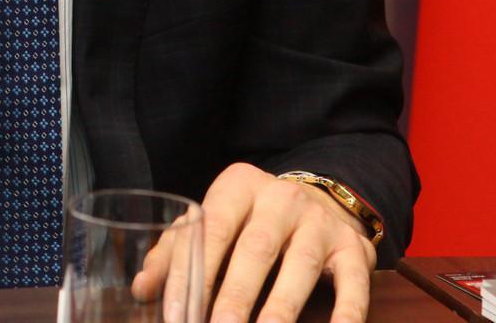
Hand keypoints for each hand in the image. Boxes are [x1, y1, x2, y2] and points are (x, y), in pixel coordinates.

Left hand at [133, 162, 375, 322]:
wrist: (318, 201)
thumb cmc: (249, 222)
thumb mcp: (213, 222)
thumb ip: (176, 253)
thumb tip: (142, 290)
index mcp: (239, 186)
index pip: (210, 228)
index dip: (191, 272)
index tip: (175, 313)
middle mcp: (282, 198)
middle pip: (255, 250)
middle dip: (234, 298)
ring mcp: (321, 222)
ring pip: (301, 266)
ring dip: (279, 310)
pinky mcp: (354, 249)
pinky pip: (354, 286)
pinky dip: (345, 316)